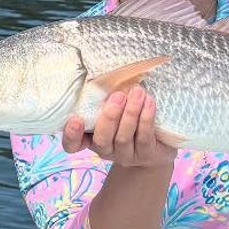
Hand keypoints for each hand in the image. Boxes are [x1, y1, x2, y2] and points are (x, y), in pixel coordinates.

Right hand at [62, 87, 177, 168]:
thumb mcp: (113, 105)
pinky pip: (144, 137)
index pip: (73, 144)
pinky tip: (149, 102)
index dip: (71, 135)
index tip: (76, 119)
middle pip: (102, 138)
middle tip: (118, 95)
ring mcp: (126, 155)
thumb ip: (103, 97)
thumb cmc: (128, 115)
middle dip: (109, 117)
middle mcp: (106, 149)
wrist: (157, 142)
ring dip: (130, 113)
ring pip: (124, 137)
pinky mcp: (146, 155)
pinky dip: (146, 118)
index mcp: (91, 137)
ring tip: (138, 92)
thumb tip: (102, 74)